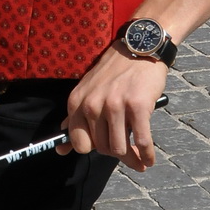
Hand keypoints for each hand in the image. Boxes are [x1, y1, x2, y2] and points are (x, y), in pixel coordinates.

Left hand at [62, 48, 168, 171]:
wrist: (139, 48)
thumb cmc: (114, 72)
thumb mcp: (87, 91)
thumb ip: (74, 119)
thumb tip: (61, 150)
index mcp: (77, 102)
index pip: (78, 143)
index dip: (93, 149)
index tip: (105, 148)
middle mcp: (93, 105)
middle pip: (101, 148)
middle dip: (115, 155)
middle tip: (127, 153)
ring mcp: (115, 106)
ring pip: (120, 149)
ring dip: (131, 159)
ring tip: (139, 161)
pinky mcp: (138, 106)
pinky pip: (142, 141)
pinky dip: (146, 155)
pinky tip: (149, 159)